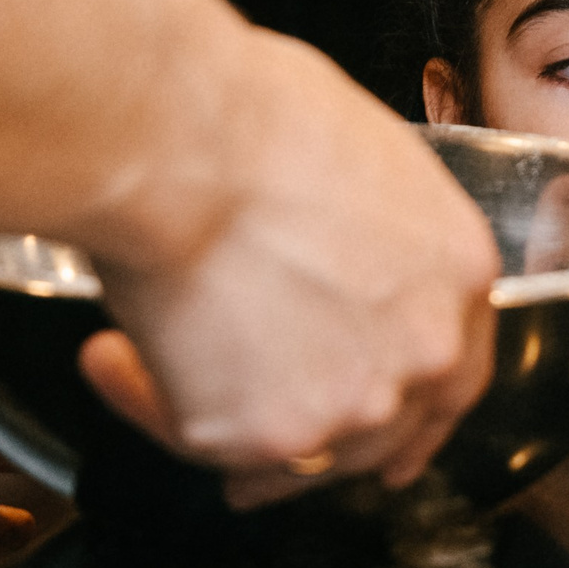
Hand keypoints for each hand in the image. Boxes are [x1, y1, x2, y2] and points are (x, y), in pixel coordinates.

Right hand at [80, 33, 499, 507]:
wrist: (178, 143)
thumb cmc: (249, 115)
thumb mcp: (355, 160)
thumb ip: (366, 237)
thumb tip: (321, 253)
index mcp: (458, 272)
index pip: (456, 367)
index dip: (414, 406)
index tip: (393, 438)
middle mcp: (425, 349)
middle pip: (387, 429)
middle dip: (324, 434)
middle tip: (267, 439)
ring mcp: (351, 402)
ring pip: (297, 452)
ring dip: (232, 424)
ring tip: (152, 369)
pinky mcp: (268, 434)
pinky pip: (200, 437)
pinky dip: (148, 401)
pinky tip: (110, 357)